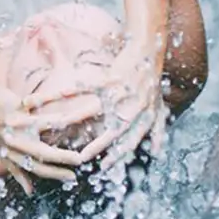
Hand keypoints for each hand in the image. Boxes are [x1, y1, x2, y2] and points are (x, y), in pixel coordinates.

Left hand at [0, 85, 103, 192]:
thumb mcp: (4, 153)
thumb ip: (18, 172)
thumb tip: (30, 192)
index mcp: (14, 154)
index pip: (38, 169)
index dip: (56, 174)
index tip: (73, 178)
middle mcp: (14, 142)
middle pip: (45, 152)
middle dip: (66, 157)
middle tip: (84, 158)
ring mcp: (16, 123)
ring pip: (49, 123)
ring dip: (73, 118)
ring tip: (92, 113)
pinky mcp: (17, 105)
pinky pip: (39, 100)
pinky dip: (54, 97)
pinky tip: (70, 92)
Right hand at [34, 45, 166, 172]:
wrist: (149, 50)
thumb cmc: (152, 82)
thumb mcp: (159, 109)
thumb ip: (157, 132)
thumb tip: (156, 154)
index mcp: (144, 117)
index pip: (131, 141)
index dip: (119, 156)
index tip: (105, 167)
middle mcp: (134, 106)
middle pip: (114, 130)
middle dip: (98, 146)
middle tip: (82, 158)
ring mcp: (122, 90)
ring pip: (97, 108)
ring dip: (78, 118)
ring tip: (60, 126)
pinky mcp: (112, 75)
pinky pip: (90, 84)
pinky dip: (75, 88)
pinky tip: (60, 94)